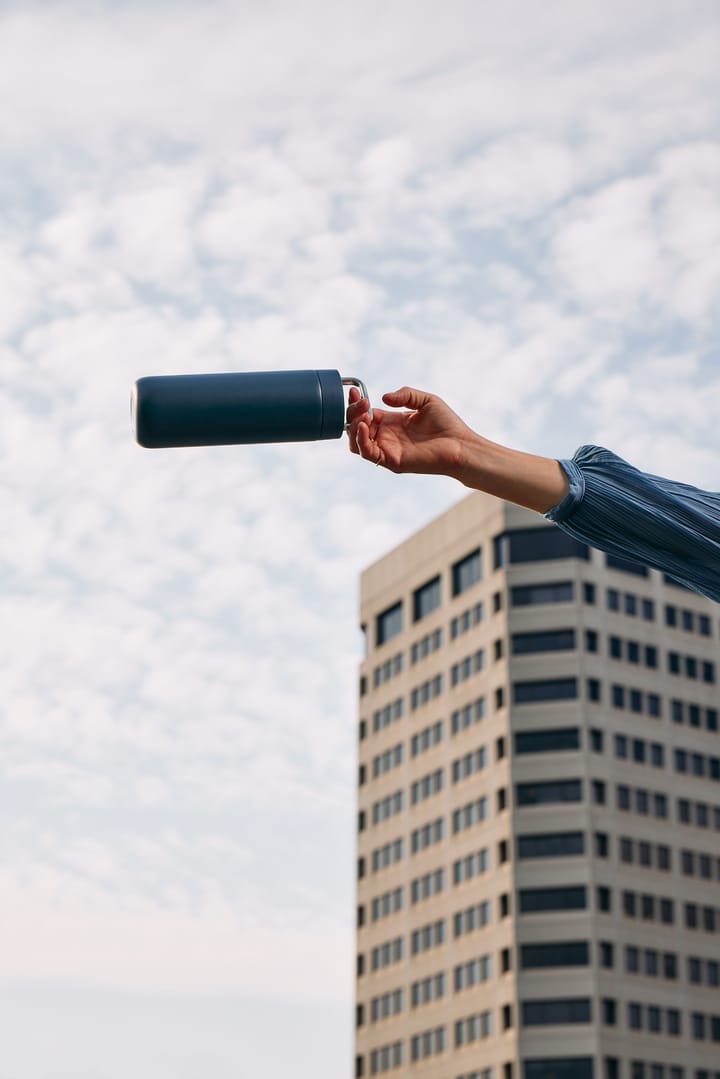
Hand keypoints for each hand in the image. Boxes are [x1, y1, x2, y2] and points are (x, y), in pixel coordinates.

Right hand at [346, 386, 472, 475]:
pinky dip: (360, 440)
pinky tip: (363, 425)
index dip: (356, 404)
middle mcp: (386, 437)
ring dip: (353, 427)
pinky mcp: (392, 461)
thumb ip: (406, 395)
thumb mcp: (426, 401)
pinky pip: (368, 453)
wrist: (461, 445)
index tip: (354, 391)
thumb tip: (383, 398)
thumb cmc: (447, 425)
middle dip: (353, 413)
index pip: (365, 414)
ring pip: (356, 443)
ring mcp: (388, 450)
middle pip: (356, 428)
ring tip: (363, 414)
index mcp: (392, 423)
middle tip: (361, 402)